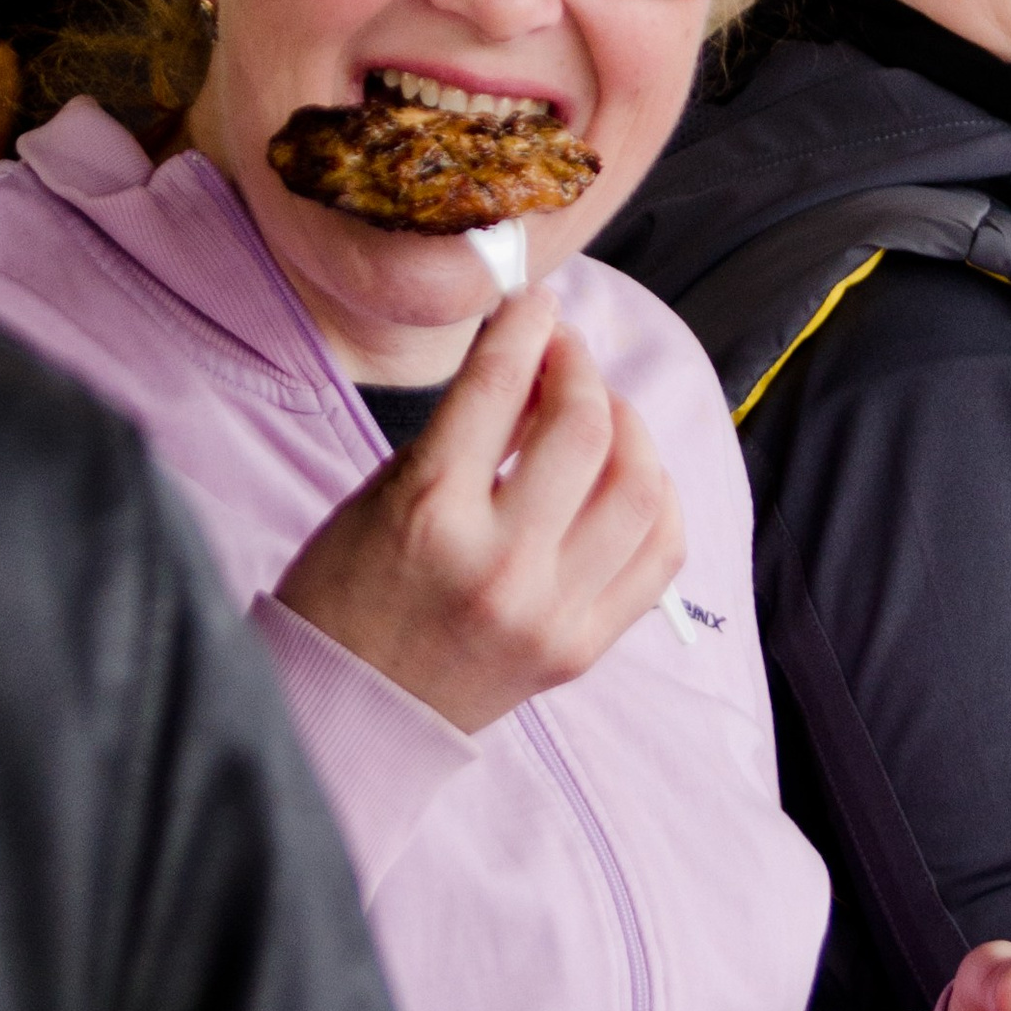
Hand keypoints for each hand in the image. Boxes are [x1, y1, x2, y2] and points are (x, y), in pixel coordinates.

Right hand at [273, 286, 683, 733]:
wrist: (352, 711)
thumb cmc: (351, 589)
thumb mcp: (388, 490)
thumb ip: (469, 429)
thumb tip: (541, 365)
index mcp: (429, 512)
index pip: (499, 383)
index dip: (527, 322)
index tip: (535, 300)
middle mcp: (499, 564)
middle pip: (587, 426)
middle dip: (580, 366)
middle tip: (563, 352)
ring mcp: (551, 613)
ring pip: (642, 487)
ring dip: (629, 427)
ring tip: (600, 413)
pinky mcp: (583, 648)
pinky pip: (659, 554)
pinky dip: (656, 498)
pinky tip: (627, 477)